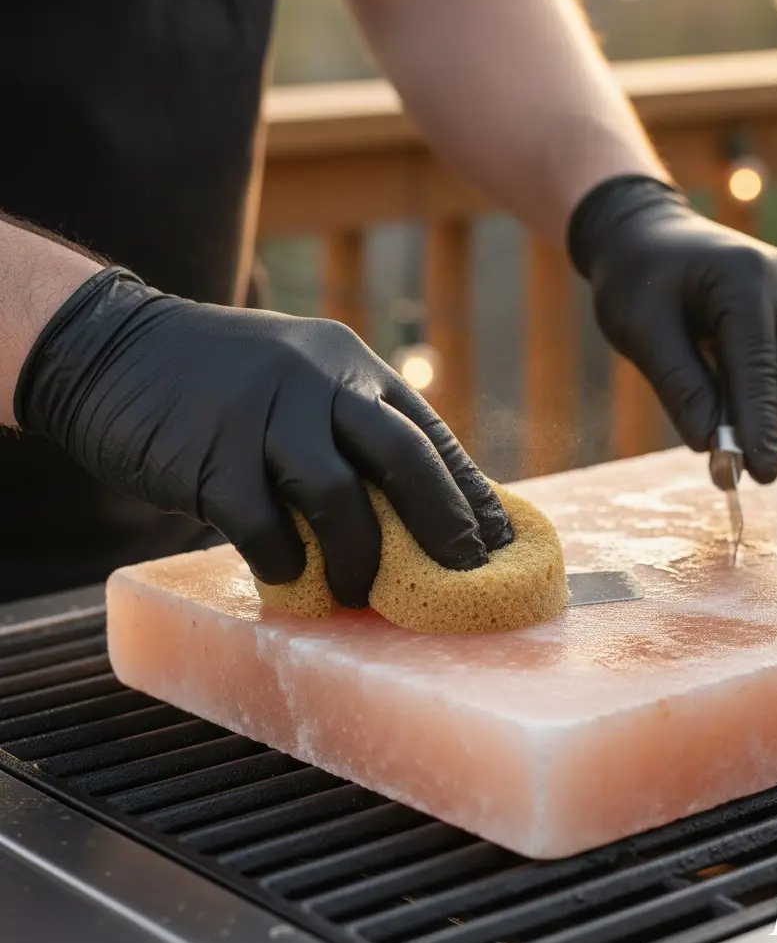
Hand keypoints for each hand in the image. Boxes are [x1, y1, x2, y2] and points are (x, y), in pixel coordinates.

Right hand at [14, 267, 511, 605]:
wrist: (111, 349)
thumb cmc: (220, 384)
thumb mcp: (298, 382)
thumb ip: (348, 431)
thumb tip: (412, 509)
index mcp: (349, 366)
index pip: (428, 433)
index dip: (469, 492)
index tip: (500, 543)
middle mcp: (318, 380)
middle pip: (403, 457)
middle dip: (442, 525)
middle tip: (462, 577)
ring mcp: (263, 413)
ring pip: (338, 496)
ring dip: (359, 558)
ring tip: (362, 592)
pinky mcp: (211, 454)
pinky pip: (263, 525)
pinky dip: (285, 562)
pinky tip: (290, 578)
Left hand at [568, 175, 776, 483]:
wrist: (642, 233)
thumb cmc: (634, 278)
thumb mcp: (641, 332)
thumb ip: (679, 385)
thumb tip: (712, 444)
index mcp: (744, 278)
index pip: (760, 366)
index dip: (761, 424)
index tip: (759, 472)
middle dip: (773, 426)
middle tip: (743, 472)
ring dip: (770, 415)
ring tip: (732, 448)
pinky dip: (764, 396)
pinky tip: (733, 416)